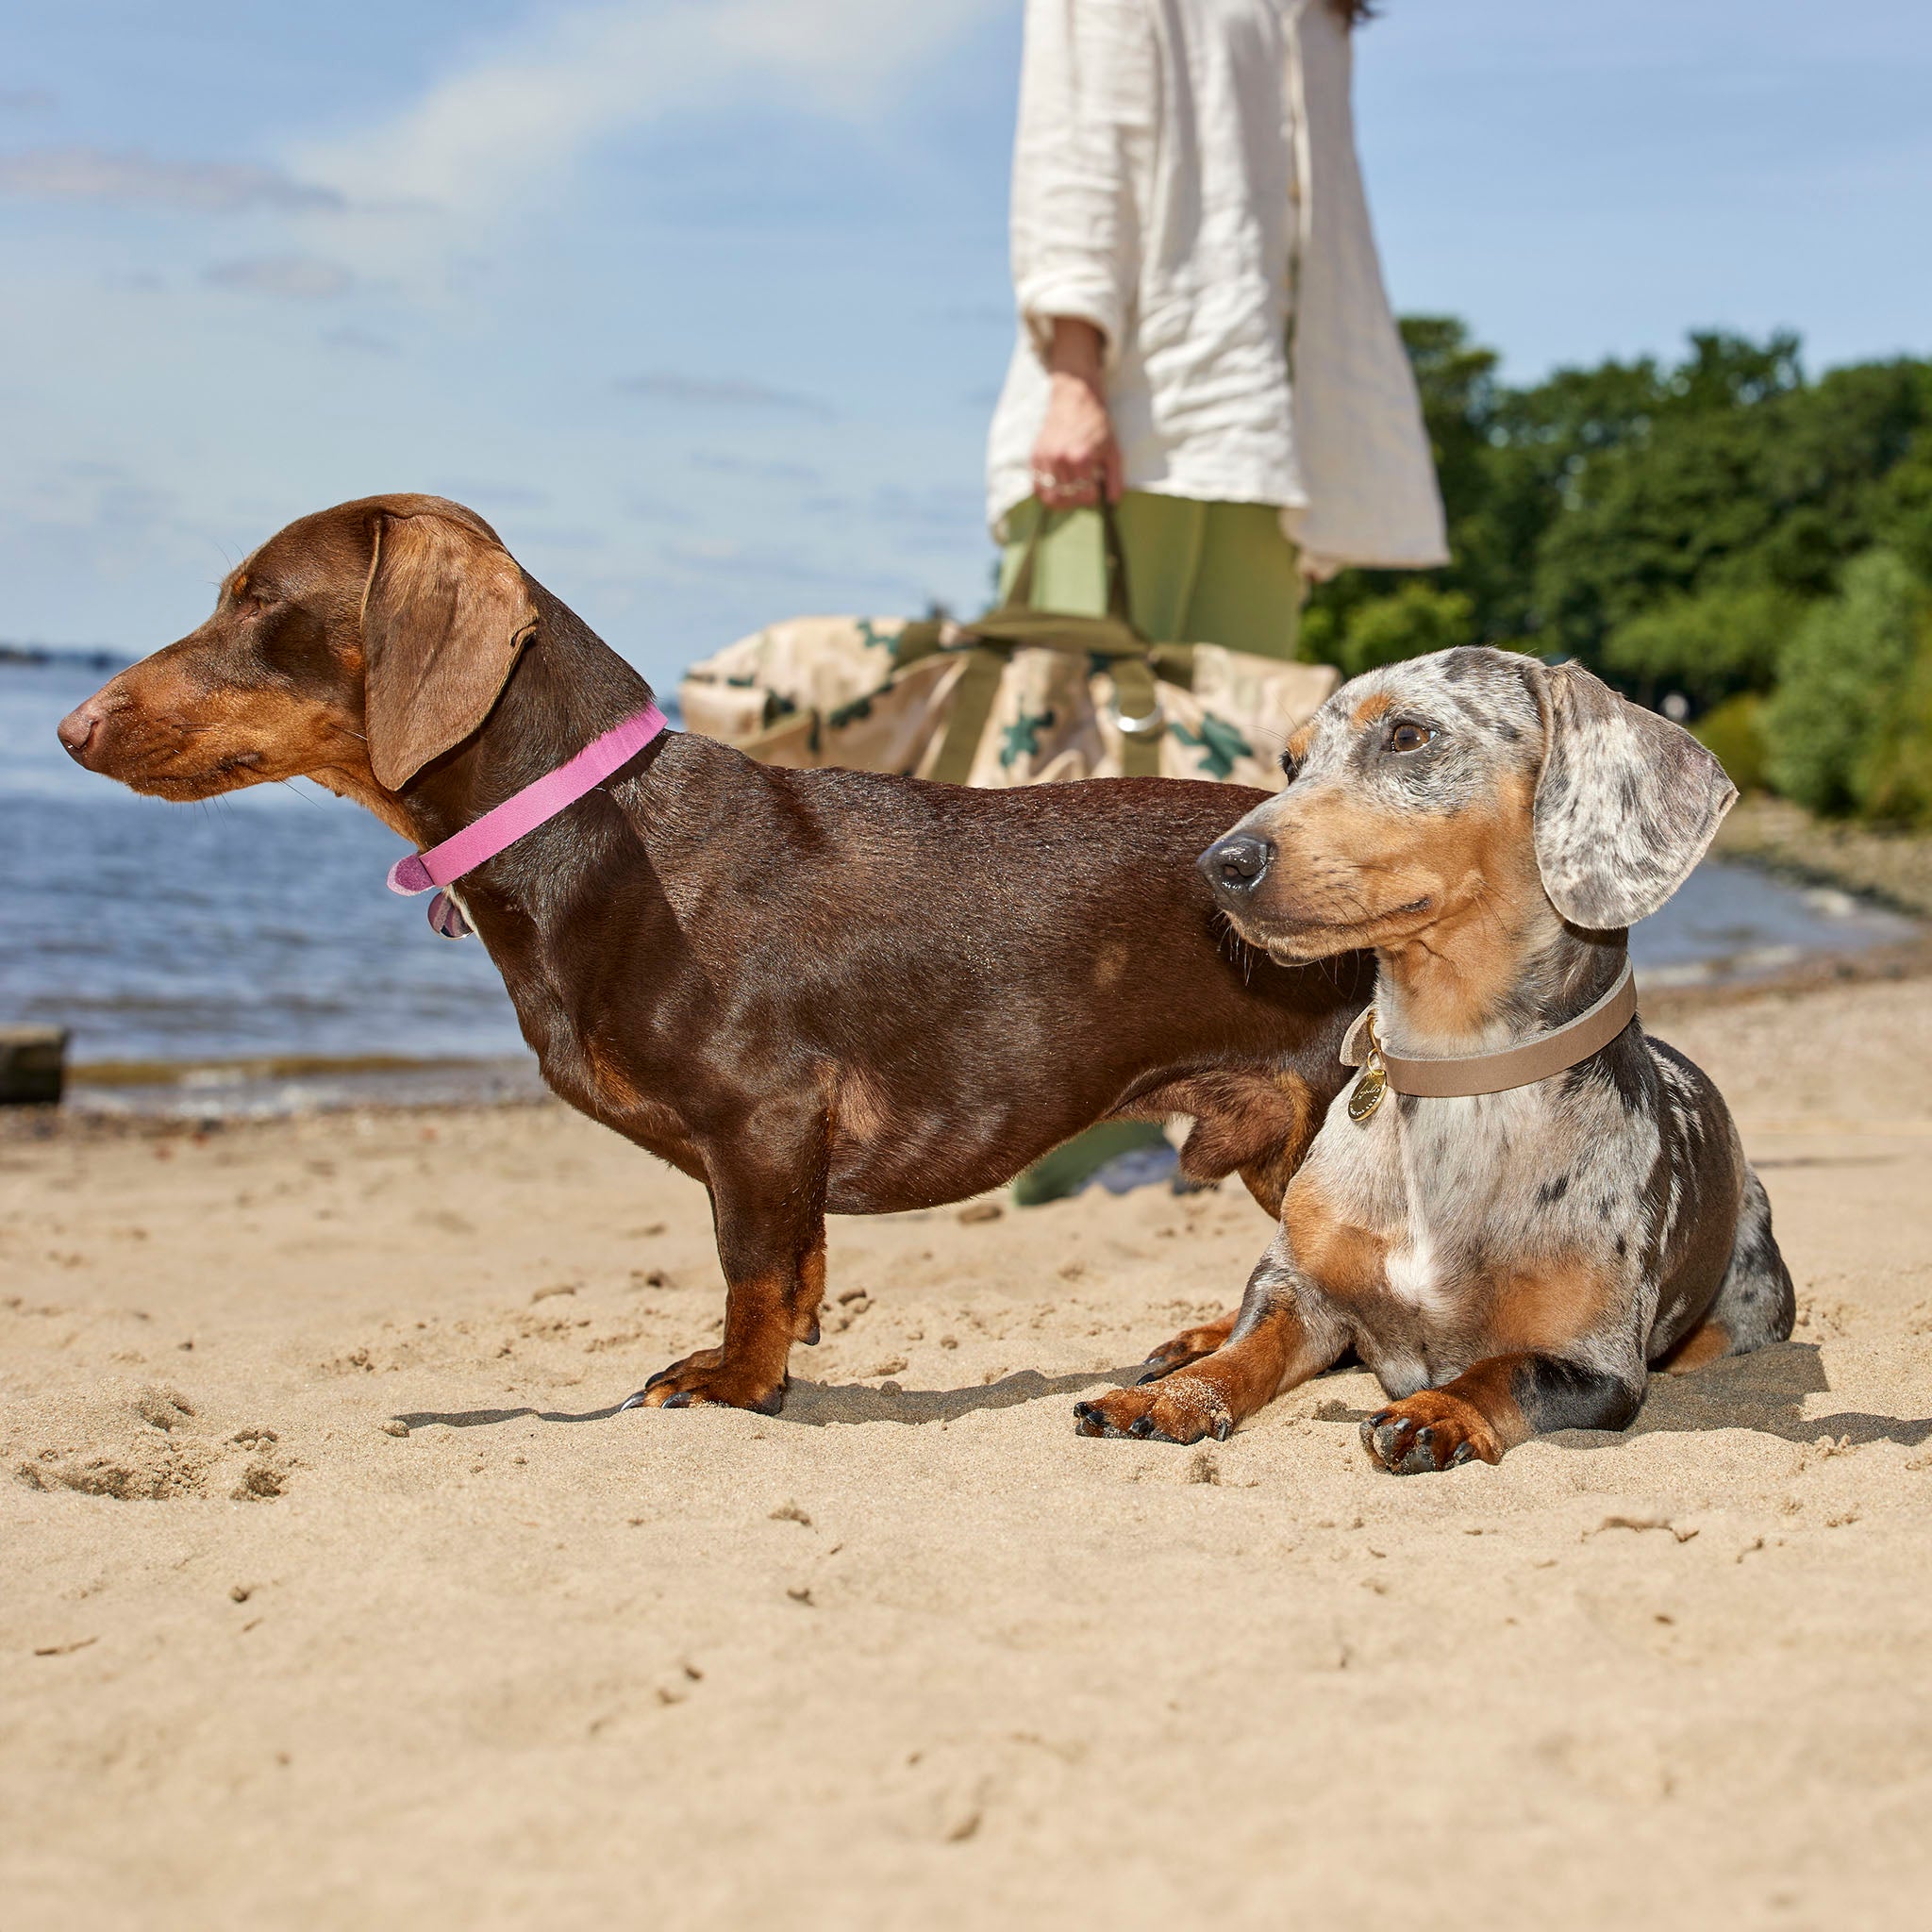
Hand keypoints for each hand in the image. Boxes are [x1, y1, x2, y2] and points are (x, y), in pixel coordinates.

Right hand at [1030, 318, 1122, 508]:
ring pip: (1050, 497)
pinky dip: (1046, 493)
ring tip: (1070, 492)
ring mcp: (1045, 458)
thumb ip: (1115, 477)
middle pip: (1067, 499)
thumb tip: (1113, 501)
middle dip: (1078, 500)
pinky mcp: (1035, 456)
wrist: (1075, 398)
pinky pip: (1036, 487)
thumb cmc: (1097, 424)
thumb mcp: (1113, 450)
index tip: (1096, 486)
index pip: (1086, 496)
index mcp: (1081, 458)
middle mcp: (1060, 459)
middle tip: (1083, 492)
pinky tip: (1057, 488)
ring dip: (1062, 500)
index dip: (1094, 495)